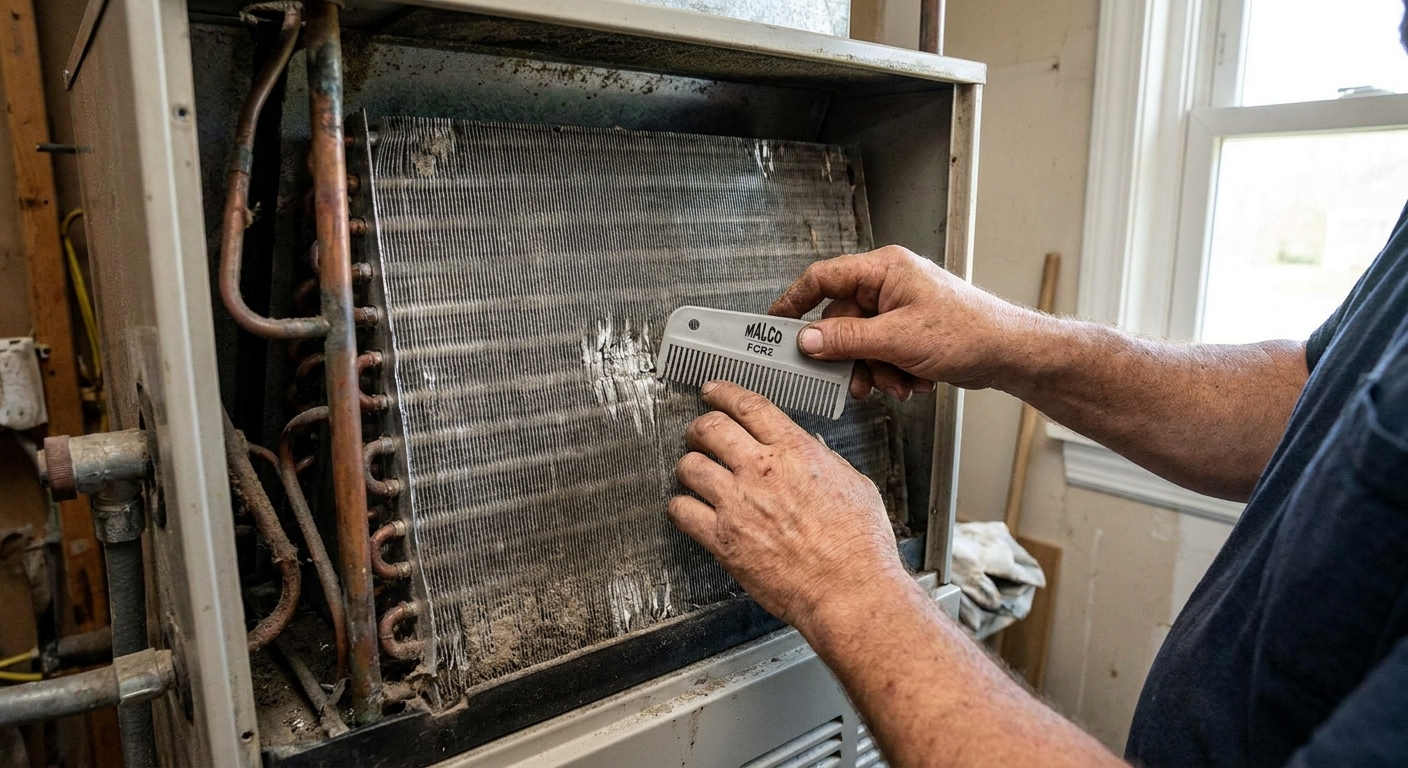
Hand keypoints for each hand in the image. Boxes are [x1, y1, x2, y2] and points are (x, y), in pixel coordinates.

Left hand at [668, 380, 908, 631]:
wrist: (850, 590)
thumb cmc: (859, 546)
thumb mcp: (853, 483)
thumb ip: (822, 462)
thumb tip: (808, 451)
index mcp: (796, 452)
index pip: (749, 406)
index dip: (724, 393)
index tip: (714, 392)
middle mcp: (762, 471)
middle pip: (710, 428)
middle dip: (699, 427)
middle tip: (698, 433)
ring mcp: (738, 504)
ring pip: (689, 466)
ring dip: (688, 466)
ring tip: (693, 473)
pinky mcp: (723, 539)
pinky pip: (682, 511)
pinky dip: (680, 507)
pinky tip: (688, 509)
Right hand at [770, 244, 1031, 398]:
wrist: (1008, 353)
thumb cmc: (966, 332)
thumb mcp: (897, 339)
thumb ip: (847, 340)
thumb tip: (807, 341)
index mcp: (883, 269)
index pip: (824, 277)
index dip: (794, 300)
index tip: (774, 323)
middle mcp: (888, 284)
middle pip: (842, 322)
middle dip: (853, 357)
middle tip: (857, 381)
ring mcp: (899, 309)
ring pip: (861, 344)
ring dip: (876, 370)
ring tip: (898, 384)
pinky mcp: (908, 331)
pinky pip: (881, 353)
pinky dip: (892, 373)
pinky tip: (914, 382)